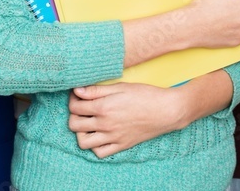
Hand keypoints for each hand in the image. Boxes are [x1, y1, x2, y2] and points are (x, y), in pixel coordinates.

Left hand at [68, 82, 186, 157]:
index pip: (74, 107)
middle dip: (73, 115)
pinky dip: (95, 146)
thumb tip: (77, 90)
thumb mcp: (120, 87)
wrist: (166, 111)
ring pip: (83, 142)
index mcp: (104, 107)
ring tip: (88, 124)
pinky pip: (100, 152)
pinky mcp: (121, 145)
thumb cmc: (145, 95)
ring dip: (81, 132)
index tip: (78, 95)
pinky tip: (99, 135)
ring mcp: (113, 137)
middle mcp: (105, 124)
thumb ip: (97, 90)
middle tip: (81, 108)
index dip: (73, 99)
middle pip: (74, 125)